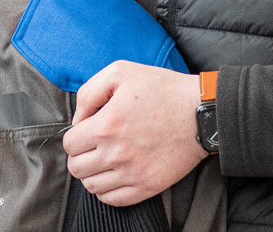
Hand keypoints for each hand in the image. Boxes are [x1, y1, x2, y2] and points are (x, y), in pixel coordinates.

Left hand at [63, 61, 207, 206]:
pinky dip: (107, 191)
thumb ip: (88, 94)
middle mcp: (116, 153)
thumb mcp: (119, 72)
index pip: (70, 144)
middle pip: (77, 168)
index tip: (88, 130)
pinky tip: (115, 175)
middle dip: (80, 156)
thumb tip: (77, 121)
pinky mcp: (149, 186)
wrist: (202, 113)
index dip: (75, 136)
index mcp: (106, 126)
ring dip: (92, 174)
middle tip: (94, 146)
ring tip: (104, 160)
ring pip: (92, 186)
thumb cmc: (162, 89)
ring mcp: (133, 173)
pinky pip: (113, 200)